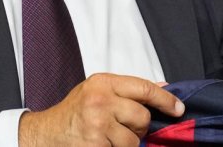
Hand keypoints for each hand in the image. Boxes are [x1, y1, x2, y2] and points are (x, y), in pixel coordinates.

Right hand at [18, 73, 183, 146]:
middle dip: (138, 126)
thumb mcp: (98, 91)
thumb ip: (129, 90)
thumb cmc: (73, 112)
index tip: (178, 109)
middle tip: (121, 127)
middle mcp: (100, 100)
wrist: (44, 133)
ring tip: (108, 137)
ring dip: (126, 143)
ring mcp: (97, 124)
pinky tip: (101, 144)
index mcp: (103, 82)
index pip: (144, 88)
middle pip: (142, 116)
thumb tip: (164, 88)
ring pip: (134, 139)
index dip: (166, 100)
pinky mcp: (95, 145)